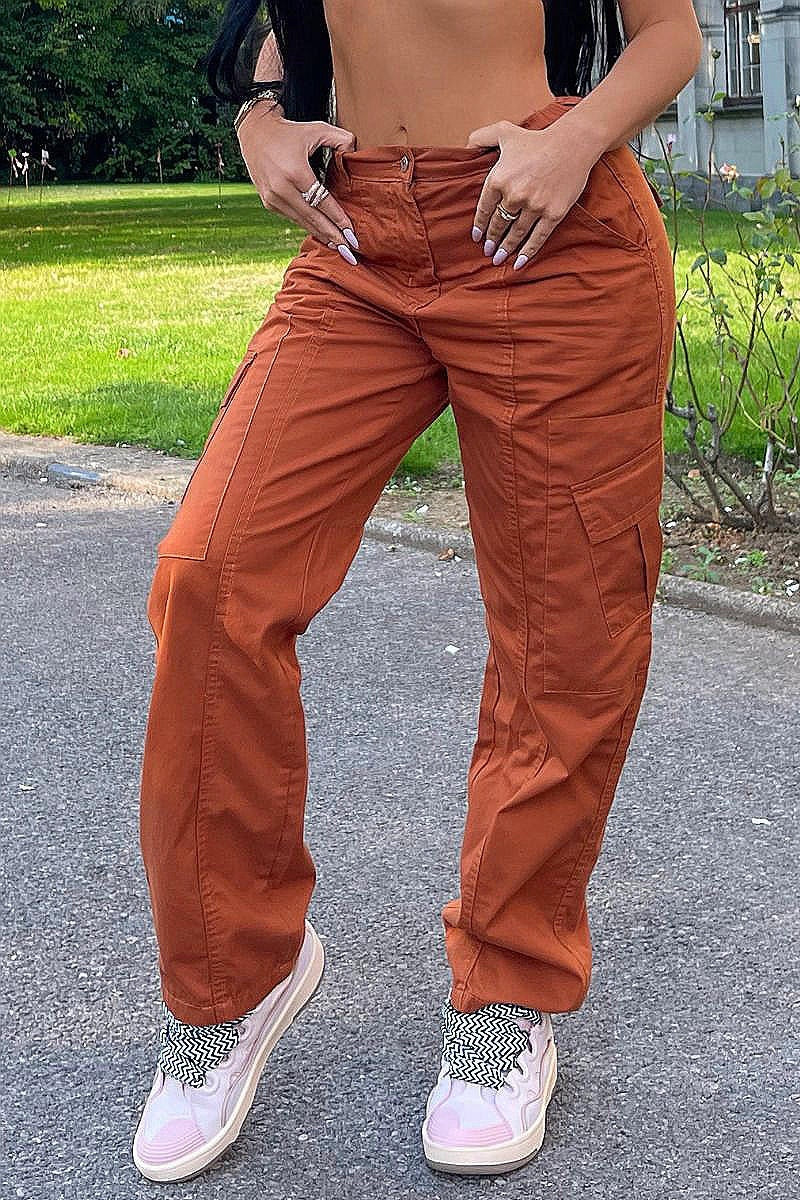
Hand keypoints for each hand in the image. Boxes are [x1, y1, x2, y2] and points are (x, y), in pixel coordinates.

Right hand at [237, 103, 360, 264]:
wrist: (255, 133)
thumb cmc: (289, 132)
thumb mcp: (316, 129)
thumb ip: (340, 138)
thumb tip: (355, 151)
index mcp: (295, 172)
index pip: (322, 201)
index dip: (338, 219)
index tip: (352, 234)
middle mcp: (281, 188)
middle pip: (313, 218)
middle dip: (333, 236)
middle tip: (349, 251)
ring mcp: (272, 197)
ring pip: (302, 221)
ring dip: (321, 235)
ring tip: (338, 247)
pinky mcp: (268, 202)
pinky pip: (293, 218)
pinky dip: (308, 226)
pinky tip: (322, 234)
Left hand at [466, 119, 596, 269]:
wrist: (573, 143)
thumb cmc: (537, 139)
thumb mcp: (504, 132)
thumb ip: (481, 138)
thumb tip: (464, 149)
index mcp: (499, 179)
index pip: (484, 210)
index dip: (479, 226)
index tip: (477, 237)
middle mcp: (515, 195)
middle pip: (498, 225)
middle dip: (491, 240)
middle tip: (487, 250)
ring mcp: (535, 206)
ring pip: (515, 234)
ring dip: (505, 249)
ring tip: (498, 258)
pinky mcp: (553, 214)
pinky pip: (537, 238)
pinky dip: (527, 253)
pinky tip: (519, 263)